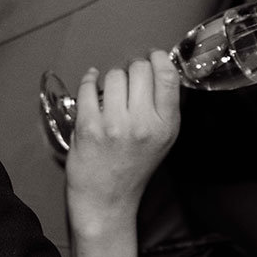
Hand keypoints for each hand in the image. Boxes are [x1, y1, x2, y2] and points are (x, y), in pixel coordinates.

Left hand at [65, 50, 179, 237]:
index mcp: (166, 126)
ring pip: (114, 74)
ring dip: (111, 78)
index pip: (168, 75)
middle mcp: (143, 124)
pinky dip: (89, 80)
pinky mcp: (89, 126)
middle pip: (140, 68)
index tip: (151, 57)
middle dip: (133, 68)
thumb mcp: (163, 139)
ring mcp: (114, 125)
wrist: (107, 199)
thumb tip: (159, 66)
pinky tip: (92, 83)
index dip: (158, 58)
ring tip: (111, 92)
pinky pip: (89, 86)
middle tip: (128, 79)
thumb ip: (164, 106)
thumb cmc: (133, 167)